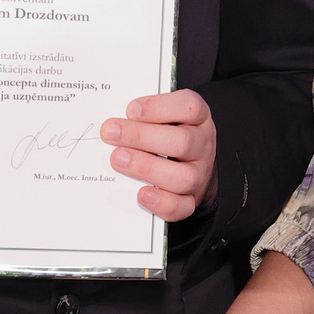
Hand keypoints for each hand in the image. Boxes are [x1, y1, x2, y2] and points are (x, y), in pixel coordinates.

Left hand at [100, 89, 216, 221]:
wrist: (192, 167)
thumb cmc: (170, 135)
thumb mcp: (165, 117)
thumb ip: (144, 116)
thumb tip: (113, 121)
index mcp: (199, 118)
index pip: (189, 107)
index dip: (159, 107)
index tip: (131, 110)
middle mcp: (202, 146)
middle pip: (182, 141)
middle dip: (141, 137)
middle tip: (111, 133)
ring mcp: (199, 175)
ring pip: (182, 177)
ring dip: (146, 167)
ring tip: (118, 159)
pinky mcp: (191, 200)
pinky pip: (181, 207)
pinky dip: (160, 202)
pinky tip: (141, 194)